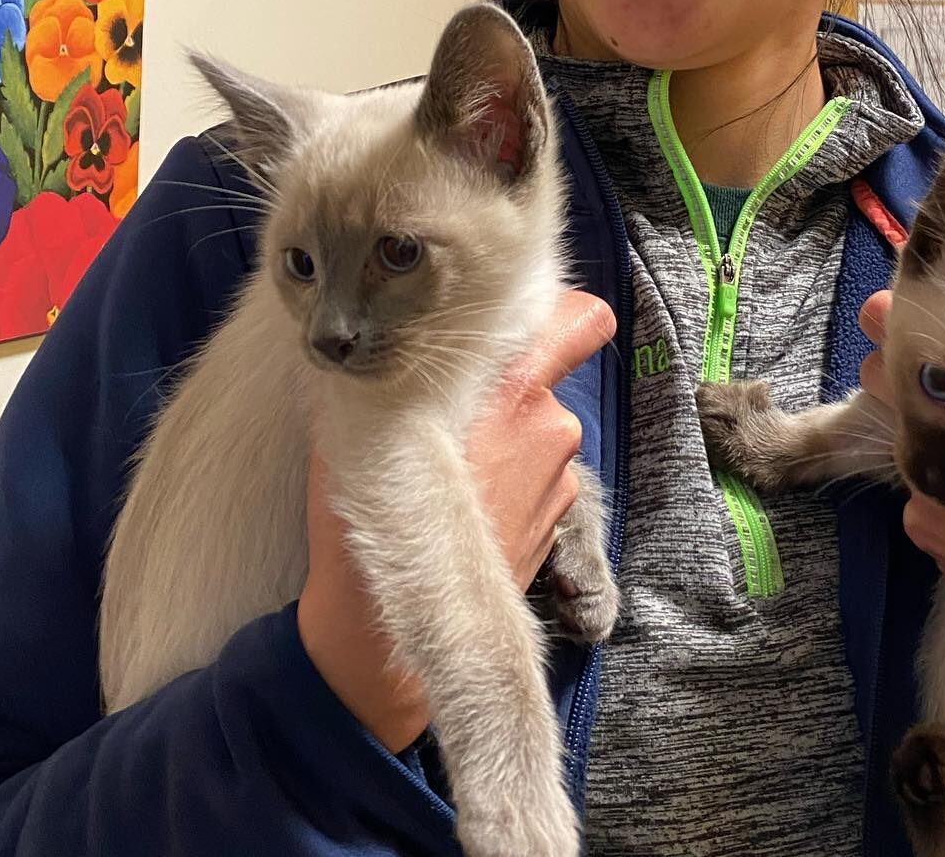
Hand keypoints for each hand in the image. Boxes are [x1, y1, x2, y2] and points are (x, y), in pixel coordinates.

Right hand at [297, 289, 615, 749]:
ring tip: (450, 471)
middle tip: (450, 412)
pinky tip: (465, 506)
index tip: (519, 322)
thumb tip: (401, 328)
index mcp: (514, 387)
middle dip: (507, 387)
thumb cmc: (363, 513)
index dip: (560, 315)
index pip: (581, 320)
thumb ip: (410, 366)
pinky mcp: (558, 521)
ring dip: (507, 438)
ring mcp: (561, 477)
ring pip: (540, 429)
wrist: (381, 629)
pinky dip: (511, 481)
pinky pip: (538, 476)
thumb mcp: (366, 418)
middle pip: (545, 377)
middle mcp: (553, 424)